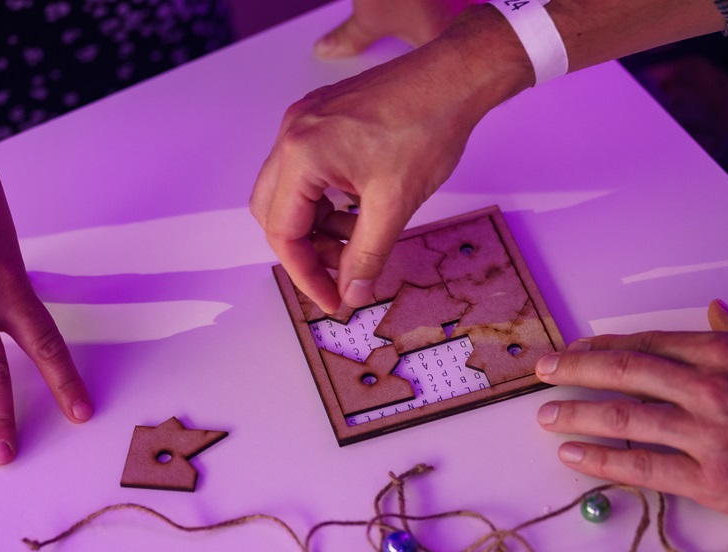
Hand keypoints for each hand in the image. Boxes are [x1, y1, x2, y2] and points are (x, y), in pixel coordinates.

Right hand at [252, 7, 531, 312]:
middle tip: (341, 275)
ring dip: (316, 226)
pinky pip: (306, 169)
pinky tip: (356, 212)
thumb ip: (367, 255)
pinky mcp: (321, 117)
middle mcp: (292, 134)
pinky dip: (324, 199)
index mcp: (302, 154)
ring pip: (289, 192)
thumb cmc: (427, 125)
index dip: (306, 274)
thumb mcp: (395, 204)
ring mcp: (304, 121)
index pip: (283, 232)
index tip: (332, 299)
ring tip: (355, 244)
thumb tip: (352, 292)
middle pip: (273, 212)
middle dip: (305, 251)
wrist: (454, 76)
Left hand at [534, 300, 727, 538]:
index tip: (575, 348)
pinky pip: (641, 467)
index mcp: (724, 355)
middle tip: (541, 371)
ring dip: (576, 414)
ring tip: (545, 415)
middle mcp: (706, 389)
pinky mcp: (707, 480)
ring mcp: (703, 435)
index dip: (603, 346)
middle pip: (623, 372)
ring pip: (624, 418)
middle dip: (574, 370)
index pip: (647, 343)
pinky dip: (601, 461)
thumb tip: (715, 311)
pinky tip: (573, 456)